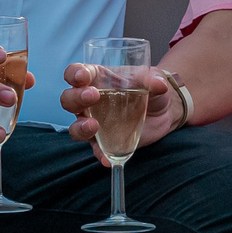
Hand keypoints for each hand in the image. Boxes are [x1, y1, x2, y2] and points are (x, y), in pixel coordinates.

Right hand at [58, 64, 179, 149]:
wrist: (162, 112)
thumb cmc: (150, 89)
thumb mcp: (153, 79)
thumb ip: (154, 79)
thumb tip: (159, 84)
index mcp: (96, 79)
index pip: (75, 73)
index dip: (74, 74)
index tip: (82, 76)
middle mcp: (88, 102)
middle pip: (69, 100)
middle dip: (76, 98)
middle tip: (92, 96)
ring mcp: (94, 123)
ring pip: (76, 127)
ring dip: (80, 127)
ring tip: (93, 126)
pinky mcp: (104, 142)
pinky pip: (97, 150)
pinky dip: (100, 154)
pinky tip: (107, 158)